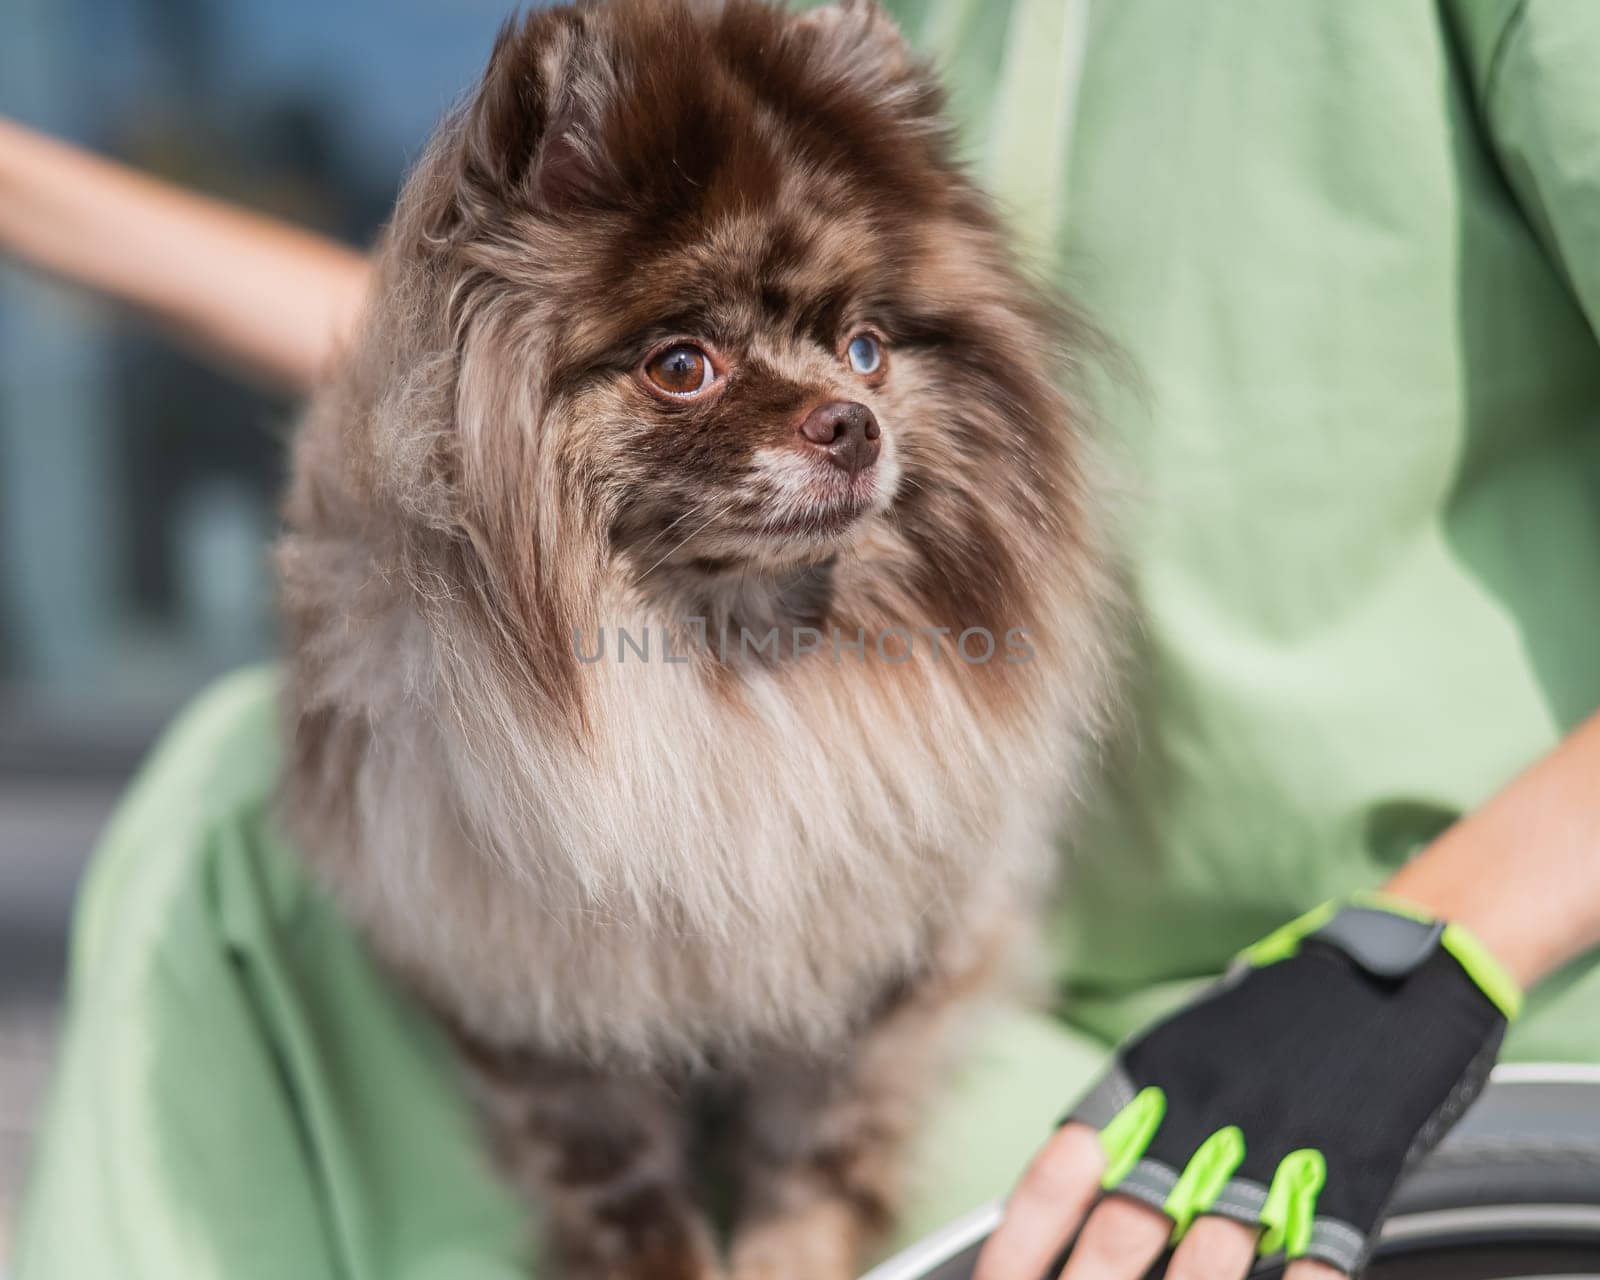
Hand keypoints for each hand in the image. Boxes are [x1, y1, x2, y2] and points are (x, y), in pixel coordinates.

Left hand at [974, 897, 1518, 1278]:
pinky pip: (1311, 1268)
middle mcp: (1202, 1119)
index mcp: (1150, 1082)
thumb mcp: (1184, 1048)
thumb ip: (1135, 1118)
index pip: (1061, 1175)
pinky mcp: (1352, 1180)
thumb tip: (1077, 1191)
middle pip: (1123, 1234)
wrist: (1388, 976)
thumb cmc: (1277, 1018)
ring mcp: (1277, 1152)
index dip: (1020, 1244)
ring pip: (1209, 1263)